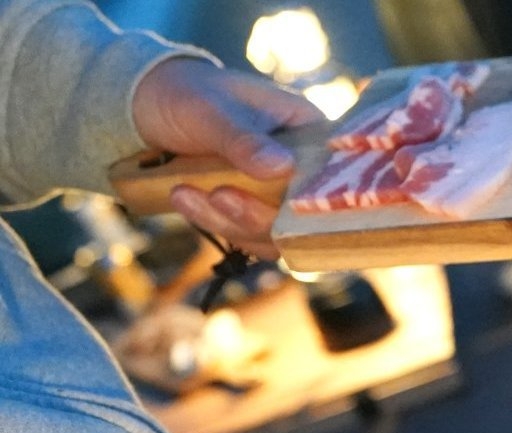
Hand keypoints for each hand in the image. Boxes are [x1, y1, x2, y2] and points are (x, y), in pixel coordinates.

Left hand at [133, 58, 323, 259]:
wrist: (150, 107)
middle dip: (261, 216)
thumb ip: (244, 140)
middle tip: (220, 195)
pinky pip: (247, 236)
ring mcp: (278, 195)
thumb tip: (281, 167)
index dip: (321, 198)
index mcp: (312, 132)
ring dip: (231, 223)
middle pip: (306, 214)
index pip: (338, 174)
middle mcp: (304, 169)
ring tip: (184, 193)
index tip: (287, 207)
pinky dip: (214, 224)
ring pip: (275, 233)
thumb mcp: (213, 110)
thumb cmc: (191, 94)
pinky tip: (182, 199)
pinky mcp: (252, 212)